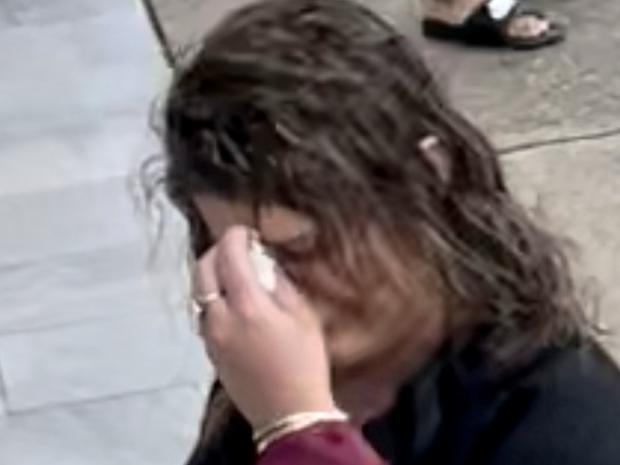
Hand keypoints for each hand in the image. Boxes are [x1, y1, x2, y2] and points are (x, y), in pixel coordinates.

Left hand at [195, 226, 336, 428]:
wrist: (288, 413)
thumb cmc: (305, 364)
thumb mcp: (304, 317)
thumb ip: (280, 285)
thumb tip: (265, 266)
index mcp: (248, 306)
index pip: (229, 256)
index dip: (235, 236)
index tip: (246, 231)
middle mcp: (221, 318)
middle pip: (203, 270)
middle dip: (216, 251)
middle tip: (235, 247)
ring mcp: (211, 336)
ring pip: (198, 292)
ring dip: (211, 274)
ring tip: (232, 271)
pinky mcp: (210, 351)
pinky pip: (202, 313)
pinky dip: (211, 296)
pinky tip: (230, 300)